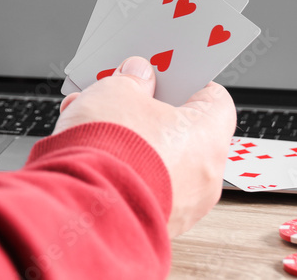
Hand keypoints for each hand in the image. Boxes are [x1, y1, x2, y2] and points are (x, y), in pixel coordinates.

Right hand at [53, 56, 235, 237]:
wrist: (82, 207)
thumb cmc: (110, 149)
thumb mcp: (116, 91)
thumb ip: (132, 79)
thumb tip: (137, 76)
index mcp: (208, 136)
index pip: (214, 99)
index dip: (186, 81)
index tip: (163, 74)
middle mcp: (205, 176)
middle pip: (181, 130)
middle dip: (147, 110)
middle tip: (121, 95)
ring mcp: (183, 205)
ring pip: (158, 159)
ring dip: (129, 138)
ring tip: (91, 121)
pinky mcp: (155, 223)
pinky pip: (143, 185)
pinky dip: (122, 168)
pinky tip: (88, 151)